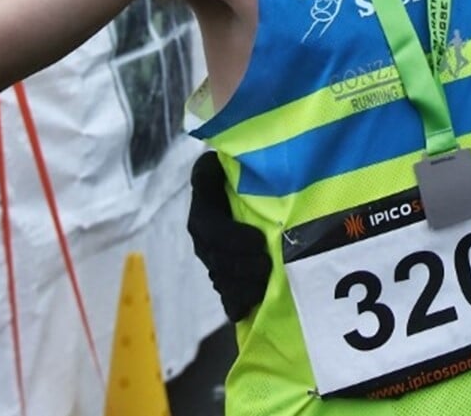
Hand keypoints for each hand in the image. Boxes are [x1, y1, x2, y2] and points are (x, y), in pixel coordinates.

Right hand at [188, 152, 271, 322]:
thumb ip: (218, 165)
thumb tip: (213, 165)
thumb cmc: (242, 170)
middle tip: (268, 268)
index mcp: (203, 208)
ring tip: (264, 288)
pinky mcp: (225, 272)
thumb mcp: (226, 161)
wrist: (244, 185)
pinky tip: (247, 309)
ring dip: (242, 286)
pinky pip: (225, 292)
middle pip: (217, 259)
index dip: (232, 238)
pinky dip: (236, 303)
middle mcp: (204, 236)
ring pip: (222, 278)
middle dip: (242, 267)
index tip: (259, 241)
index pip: (210, 228)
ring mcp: (214, 256)